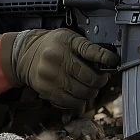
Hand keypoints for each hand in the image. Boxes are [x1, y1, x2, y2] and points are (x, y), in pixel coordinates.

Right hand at [1, 28, 119, 108]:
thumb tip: (109, 60)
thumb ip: (88, 47)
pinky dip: (78, 101)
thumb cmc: (53, 45)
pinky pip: (69, 102)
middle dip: (100, 80)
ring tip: (90, 86)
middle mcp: (57, 60)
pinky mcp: (46, 91)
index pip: (90, 51)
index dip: (106, 58)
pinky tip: (79, 93)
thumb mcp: (70, 37)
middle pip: (89, 78)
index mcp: (65, 43)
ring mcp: (50, 77)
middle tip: (101, 78)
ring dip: (91, 92)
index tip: (113, 61)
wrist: (25, 54)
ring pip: (81, 93)